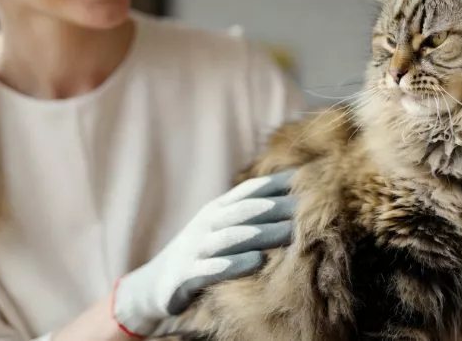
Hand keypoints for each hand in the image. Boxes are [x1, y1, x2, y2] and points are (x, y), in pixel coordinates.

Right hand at [112, 170, 296, 337]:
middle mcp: (207, 224)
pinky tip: (255, 262)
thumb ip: (250, 216)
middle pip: (245, 211)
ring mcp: (195, 248)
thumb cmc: (200, 254)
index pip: (250, 191)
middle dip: (276, 207)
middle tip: (307, 206)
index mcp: (218, 210)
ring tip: (290, 233)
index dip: (277, 183)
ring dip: (261, 234)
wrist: (153, 284)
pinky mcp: (186, 275)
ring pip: (231, 237)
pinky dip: (232, 264)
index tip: (307, 178)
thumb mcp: (222, 229)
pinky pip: (211, 268)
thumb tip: (292, 202)